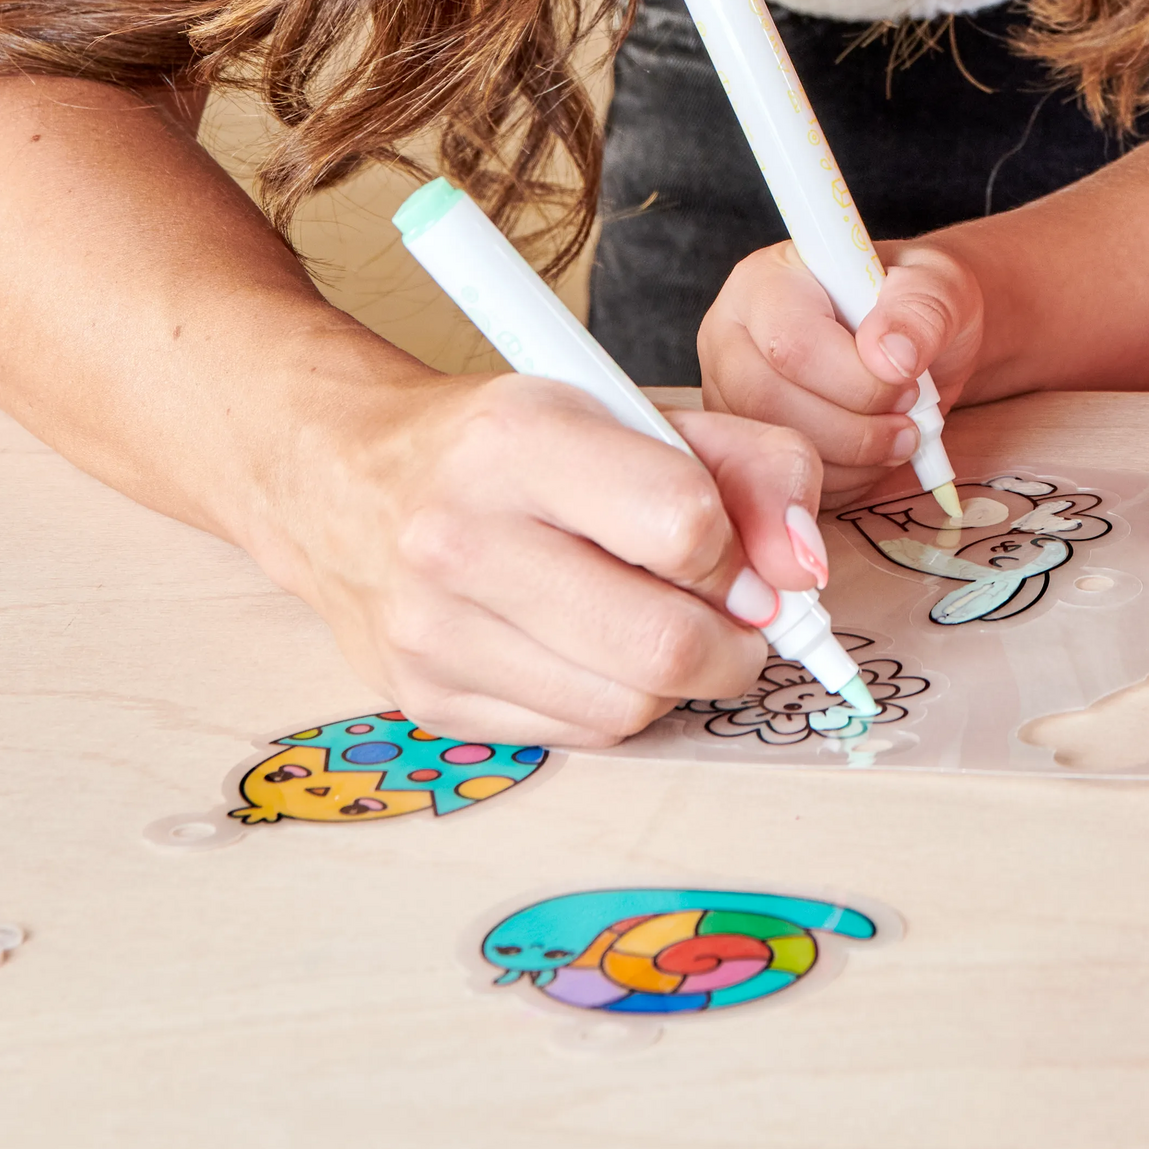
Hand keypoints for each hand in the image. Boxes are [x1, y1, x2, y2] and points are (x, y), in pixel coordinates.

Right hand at [293, 370, 830, 748]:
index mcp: (520, 439)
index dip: (741, 551)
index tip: (741, 552)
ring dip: (678, 680)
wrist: (345, 480)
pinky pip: (575, 737)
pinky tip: (600, 652)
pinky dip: (615, 703)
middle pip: (663, 642)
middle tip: (735, 618)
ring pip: (627, 706)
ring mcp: (433, 629)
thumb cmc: (510, 444)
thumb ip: (750, 467)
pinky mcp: (423, 699)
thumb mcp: (633, 412)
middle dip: (733, 642)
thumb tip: (802, 572)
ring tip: (664, 625)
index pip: (684, 523)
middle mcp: (462, 537)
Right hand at [699, 238, 985, 507]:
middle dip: (854, 428)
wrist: (915, 342)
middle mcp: (730, 335)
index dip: (854, 378)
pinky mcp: (745, 442)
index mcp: (766, 281)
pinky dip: (842, 482)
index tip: (907, 380)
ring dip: (853, 458)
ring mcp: (728, 393)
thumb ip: (921, 308)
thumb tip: (890, 355)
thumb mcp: (939, 284)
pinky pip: (783, 481)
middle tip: (909, 420)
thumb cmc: (917, 305)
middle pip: (768, 401)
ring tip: (901, 434)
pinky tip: (874, 455)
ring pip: (773, 447)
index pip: (789, 342)